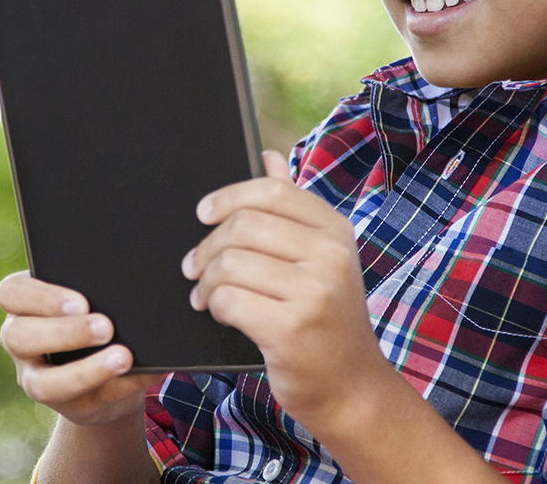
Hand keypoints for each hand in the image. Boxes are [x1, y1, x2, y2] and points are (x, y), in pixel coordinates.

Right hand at [0, 271, 165, 426]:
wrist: (110, 361)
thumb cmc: (97, 310)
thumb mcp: (92, 295)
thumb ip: (98, 290)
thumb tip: (128, 291)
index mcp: (22, 303)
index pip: (11, 293)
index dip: (42, 298)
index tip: (81, 302)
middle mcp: (19, 341)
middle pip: (19, 337)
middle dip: (64, 333)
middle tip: (105, 328)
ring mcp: (35, 377)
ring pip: (43, 384)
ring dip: (85, 371)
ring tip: (123, 358)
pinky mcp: (64, 405)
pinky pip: (83, 402)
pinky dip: (117, 387)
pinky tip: (139, 374)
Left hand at [182, 150, 389, 427]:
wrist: (353, 389)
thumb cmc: (328, 321)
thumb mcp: (322, 261)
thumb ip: (293, 209)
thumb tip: (269, 156)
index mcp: (336, 232)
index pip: (272, 192)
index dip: (229, 197)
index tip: (203, 213)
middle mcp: (330, 257)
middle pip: (243, 226)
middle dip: (207, 247)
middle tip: (193, 266)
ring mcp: (314, 294)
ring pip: (230, 264)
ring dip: (206, 281)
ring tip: (204, 294)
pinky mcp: (290, 330)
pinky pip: (228, 300)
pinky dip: (214, 306)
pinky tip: (219, 313)